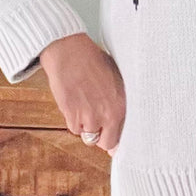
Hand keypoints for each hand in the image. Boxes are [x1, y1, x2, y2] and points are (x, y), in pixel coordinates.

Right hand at [39, 33, 125, 153]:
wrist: (69, 52)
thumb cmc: (92, 61)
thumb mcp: (116, 80)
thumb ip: (119, 102)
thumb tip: (119, 121)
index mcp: (122, 105)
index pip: (125, 135)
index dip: (118, 138)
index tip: (115, 142)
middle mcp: (108, 114)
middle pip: (106, 143)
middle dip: (101, 137)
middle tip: (97, 126)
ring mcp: (90, 117)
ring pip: (88, 135)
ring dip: (86, 125)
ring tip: (84, 104)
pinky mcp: (72, 116)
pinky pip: (73, 128)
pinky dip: (72, 119)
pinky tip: (74, 102)